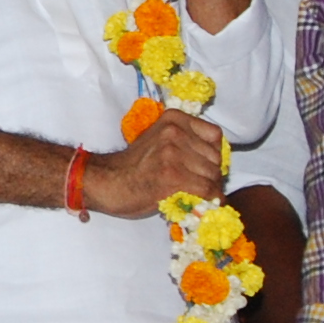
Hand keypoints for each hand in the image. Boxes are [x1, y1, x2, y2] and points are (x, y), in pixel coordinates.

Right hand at [88, 107, 227, 216]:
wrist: (107, 182)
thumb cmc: (132, 166)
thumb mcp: (159, 140)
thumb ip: (185, 142)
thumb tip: (216, 163)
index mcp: (173, 118)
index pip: (214, 136)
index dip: (212, 155)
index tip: (203, 168)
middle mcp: (174, 131)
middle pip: (216, 157)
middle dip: (212, 175)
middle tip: (199, 186)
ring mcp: (173, 153)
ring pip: (213, 175)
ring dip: (210, 189)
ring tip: (197, 195)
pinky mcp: (173, 176)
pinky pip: (207, 190)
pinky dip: (210, 200)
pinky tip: (202, 204)